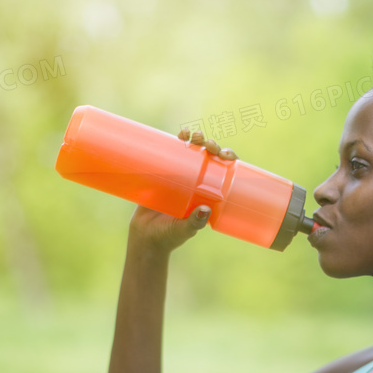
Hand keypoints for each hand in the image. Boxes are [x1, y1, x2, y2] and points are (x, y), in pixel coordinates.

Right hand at [126, 129, 238, 253]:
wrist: (144, 238)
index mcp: (208, 193)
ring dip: (196, 139)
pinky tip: (181, 134)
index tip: (226, 154)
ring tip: (193, 135)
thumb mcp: (184, 230)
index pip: (224, 171)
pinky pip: (172, 154)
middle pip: (209, 158)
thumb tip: (205, 210)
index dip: (228, 159)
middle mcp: (196, 182)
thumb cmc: (169, 236)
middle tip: (208, 145)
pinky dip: (178, 142)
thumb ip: (194, 222)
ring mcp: (179, 177)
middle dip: (211, 146)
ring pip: (192, 152)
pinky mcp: (162, 175)